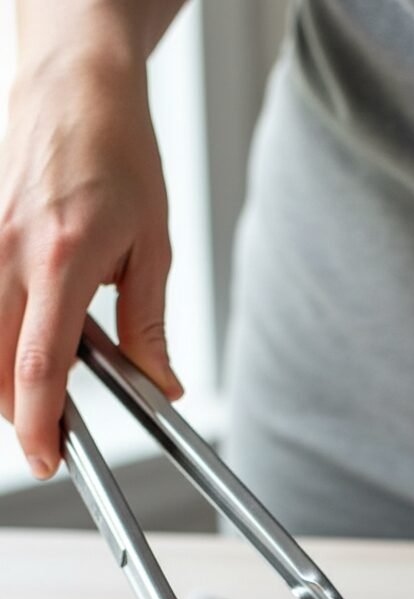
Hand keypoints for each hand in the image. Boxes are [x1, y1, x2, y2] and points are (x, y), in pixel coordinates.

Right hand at [0, 49, 180, 477]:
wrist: (75, 88)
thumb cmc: (117, 154)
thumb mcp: (154, 247)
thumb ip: (150, 324)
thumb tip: (162, 384)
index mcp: (63, 261)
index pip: (38, 365)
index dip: (39, 424)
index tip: (47, 458)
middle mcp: (10, 254)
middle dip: (20, 412)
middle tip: (54, 432)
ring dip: (9, 377)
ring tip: (52, 378)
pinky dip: (3, 337)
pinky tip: (37, 329)